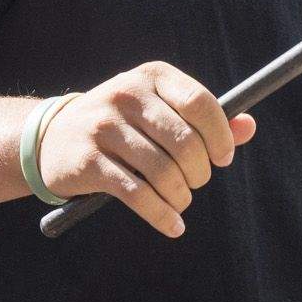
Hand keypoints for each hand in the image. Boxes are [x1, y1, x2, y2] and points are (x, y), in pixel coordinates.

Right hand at [42, 62, 256, 238]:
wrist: (52, 138)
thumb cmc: (122, 126)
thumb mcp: (159, 110)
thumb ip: (204, 118)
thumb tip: (249, 127)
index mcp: (152, 76)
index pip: (200, 103)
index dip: (220, 136)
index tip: (223, 158)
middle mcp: (126, 95)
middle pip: (184, 142)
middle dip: (199, 171)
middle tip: (196, 182)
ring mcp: (104, 127)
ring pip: (162, 171)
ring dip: (180, 196)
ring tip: (181, 201)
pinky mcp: (88, 160)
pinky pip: (137, 194)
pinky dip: (162, 215)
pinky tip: (172, 224)